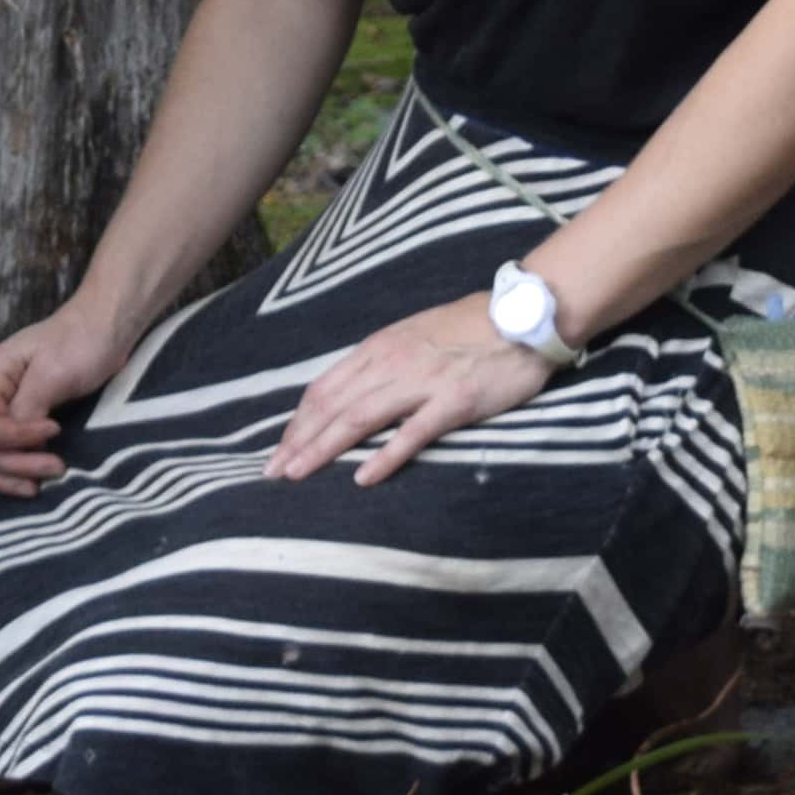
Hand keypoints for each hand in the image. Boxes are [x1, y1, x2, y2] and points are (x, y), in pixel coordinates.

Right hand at [0, 291, 138, 495]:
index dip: (18, 441)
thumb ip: (27, 409)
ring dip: (6, 477)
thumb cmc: (82, 343)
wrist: (102, 328)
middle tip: (57, 467)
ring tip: (39, 485)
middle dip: (15, 466)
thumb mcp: (55, 373)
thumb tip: (18, 446)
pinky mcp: (8, 420)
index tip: (55, 430)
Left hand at [268, 294, 559, 485]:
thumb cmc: (470, 329)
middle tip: (273, 473)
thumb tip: (351, 395)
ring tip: (299, 476)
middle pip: (333, 406)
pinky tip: (363, 478)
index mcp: (380, 346)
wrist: (522, 316)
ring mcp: (423, 381)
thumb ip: (383, 363)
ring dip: (324, 449)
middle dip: (298, 441)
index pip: (325, 388)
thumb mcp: (414, 336)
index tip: (280, 449)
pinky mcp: (454, 400)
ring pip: (360, 418)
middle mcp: (393, 361)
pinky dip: (384, 457)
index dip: (298, 421)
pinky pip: (412, 433)